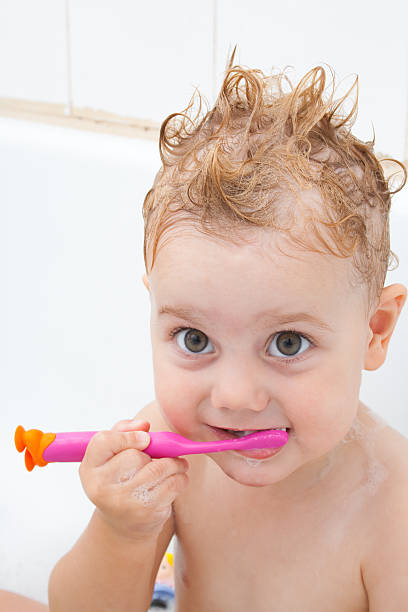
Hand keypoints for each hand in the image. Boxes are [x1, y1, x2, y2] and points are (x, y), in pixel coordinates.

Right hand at [79, 418, 188, 538]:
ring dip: (174, 463)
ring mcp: (124, 502)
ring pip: (159, 469)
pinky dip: (180, 478)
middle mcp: (102, 487)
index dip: (127, 436)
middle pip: (135, 456)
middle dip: (153, 453)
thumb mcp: (112, 454)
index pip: (104, 442)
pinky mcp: (146, 512)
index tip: (145, 439)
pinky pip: (172, 485)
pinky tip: (176, 478)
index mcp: (90, 468)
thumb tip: (144, 425)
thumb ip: (124, 431)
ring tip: (176, 464)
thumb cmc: (120, 478)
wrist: (123, 522)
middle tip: (160, 455)